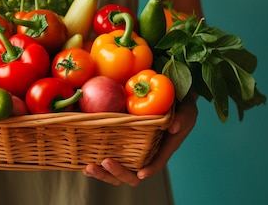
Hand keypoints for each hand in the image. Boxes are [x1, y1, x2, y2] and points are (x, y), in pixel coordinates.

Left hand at [82, 95, 197, 185]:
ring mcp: (129, 150)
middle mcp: (144, 153)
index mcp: (162, 148)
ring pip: (116, 171)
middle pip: (132, 175)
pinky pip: (105, 156)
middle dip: (118, 173)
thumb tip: (173, 127)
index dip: (150, 170)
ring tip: (89, 167)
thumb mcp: (186, 109)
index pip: (157, 162)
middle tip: (106, 162)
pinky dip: (93, 162)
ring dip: (102, 173)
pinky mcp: (116, 143)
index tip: (141, 173)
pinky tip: (81, 161)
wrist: (163, 93)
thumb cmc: (177, 103)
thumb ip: (183, 118)